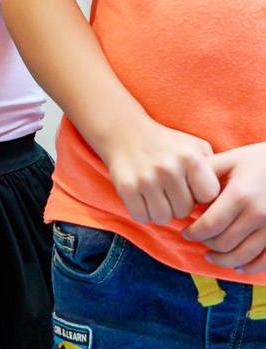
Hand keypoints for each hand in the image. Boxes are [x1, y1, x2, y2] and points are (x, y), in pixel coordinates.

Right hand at [102, 115, 220, 225]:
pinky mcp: (126, 188)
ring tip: (157, 194)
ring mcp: (146, 179)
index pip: (207, 197)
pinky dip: (143, 212)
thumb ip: (213, 168)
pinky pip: (142, 217)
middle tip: (170, 190)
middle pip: (185, 211)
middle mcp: (168, 168)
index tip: (192, 187)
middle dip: (179, 204)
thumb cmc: (166, 143)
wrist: (124, 130)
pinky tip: (143, 197)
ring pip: (164, 217)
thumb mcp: (194, 146)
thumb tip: (224, 199)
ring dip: (161, 210)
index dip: (200, 195)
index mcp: (189, 157)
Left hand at [182, 143, 265, 272]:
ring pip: (242, 256)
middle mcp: (258, 214)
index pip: (210, 225)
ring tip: (210, 255)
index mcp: (240, 195)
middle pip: (224, 243)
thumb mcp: (230, 159)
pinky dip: (249, 267)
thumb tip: (184, 189)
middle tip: (197, 239)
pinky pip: (264, 262)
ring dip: (222, 259)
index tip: (185, 232)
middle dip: (205, 243)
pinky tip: (237, 264)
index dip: (193, 233)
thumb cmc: (257, 160)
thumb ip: (206, 172)